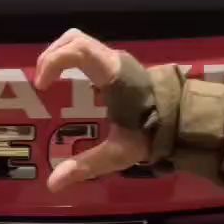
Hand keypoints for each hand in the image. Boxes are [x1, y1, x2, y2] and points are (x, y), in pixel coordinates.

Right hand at [34, 29, 149, 192]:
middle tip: (41, 81)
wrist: (183, 122)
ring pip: (80, 40)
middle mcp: (113, 60)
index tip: (42, 86)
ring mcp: (116, 59)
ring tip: (48, 79)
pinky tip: (65, 82)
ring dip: (59, 54)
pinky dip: (69, 58)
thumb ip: (86, 165)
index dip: (54, 62)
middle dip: (51, 55)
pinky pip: (87, 50)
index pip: (78, 50)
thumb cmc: (150, 133)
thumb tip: (52, 184)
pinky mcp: (118, 64)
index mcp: (113, 74)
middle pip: (74, 39)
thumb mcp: (119, 153)